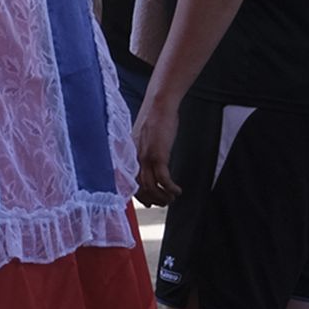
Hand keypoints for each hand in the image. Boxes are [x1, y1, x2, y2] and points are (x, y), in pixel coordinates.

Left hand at [133, 85, 181, 206]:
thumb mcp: (143, 138)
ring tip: (172, 198)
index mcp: (130, 155)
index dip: (139, 196)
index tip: (148, 203)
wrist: (159, 104)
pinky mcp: (158, 155)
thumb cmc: (154, 119)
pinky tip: (178, 190)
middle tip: (164, 203)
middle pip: (140, 189)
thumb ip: (142, 152)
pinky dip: (171, 188)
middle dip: (153, 200)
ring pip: (151, 188)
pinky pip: (163, 180)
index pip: (130, 182)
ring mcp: (145, 158)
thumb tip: (147, 164)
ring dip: (163, 197)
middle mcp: (134, 159)